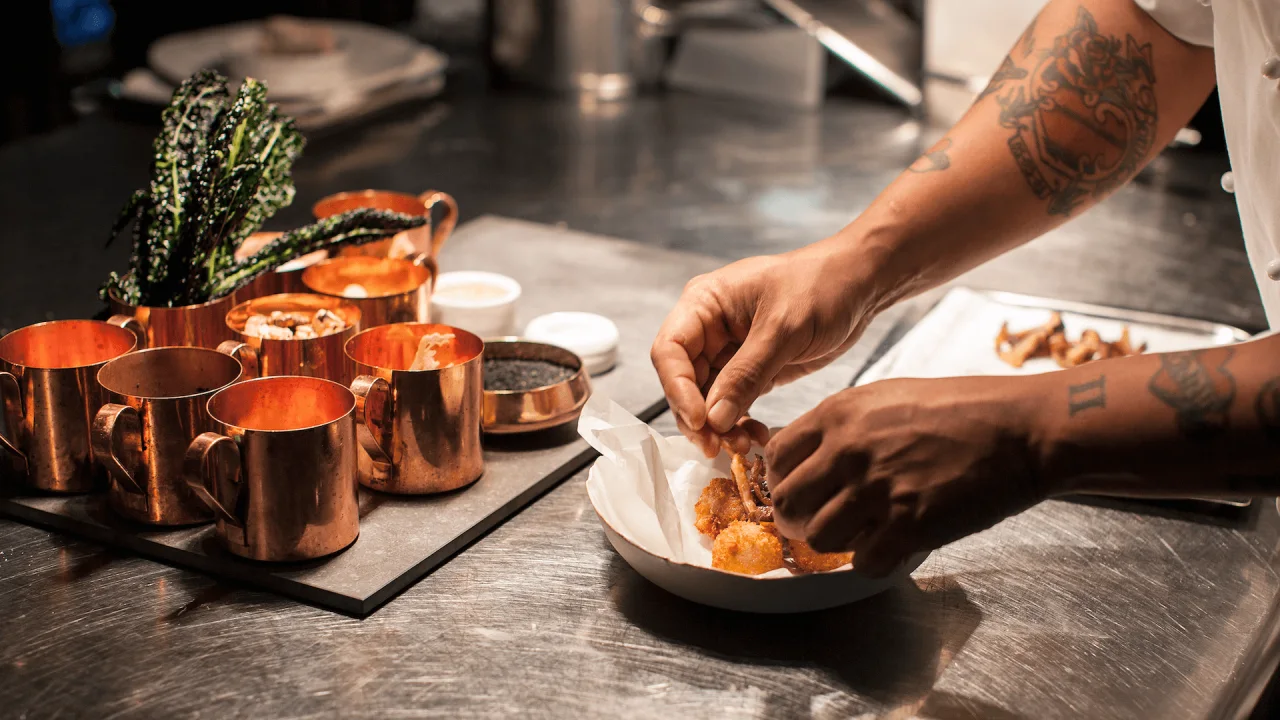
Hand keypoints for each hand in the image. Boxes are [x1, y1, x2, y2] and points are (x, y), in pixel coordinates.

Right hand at [651, 239, 877, 456]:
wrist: (861, 283)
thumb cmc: (822, 285)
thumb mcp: (783, 328)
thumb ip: (747, 374)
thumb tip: (713, 419)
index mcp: (704, 303)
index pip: (669, 351)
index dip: (677, 390)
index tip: (700, 422)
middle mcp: (708, 328)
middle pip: (683, 381)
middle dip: (699, 417)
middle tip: (718, 446)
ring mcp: (728, 351)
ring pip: (707, 399)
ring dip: (719, 426)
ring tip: (743, 446)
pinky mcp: (751, 369)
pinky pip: (733, 403)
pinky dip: (740, 423)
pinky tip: (758, 437)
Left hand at [766, 376, 1046, 576]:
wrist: (1020, 429)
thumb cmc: (960, 410)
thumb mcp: (885, 397)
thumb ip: (840, 425)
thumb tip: (805, 456)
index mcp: (839, 414)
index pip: (776, 457)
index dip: (782, 479)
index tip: (798, 489)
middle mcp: (849, 450)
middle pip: (787, 501)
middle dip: (796, 517)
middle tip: (819, 521)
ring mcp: (878, 489)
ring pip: (818, 537)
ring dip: (835, 541)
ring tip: (861, 532)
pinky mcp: (909, 525)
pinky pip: (863, 562)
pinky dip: (873, 560)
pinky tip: (892, 543)